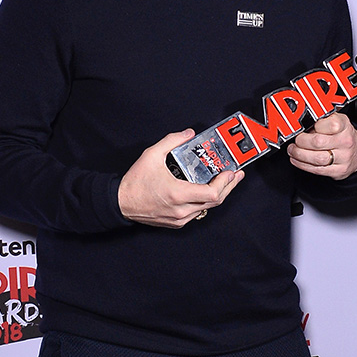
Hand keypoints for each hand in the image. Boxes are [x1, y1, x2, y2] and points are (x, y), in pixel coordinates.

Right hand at [118, 129, 243, 228]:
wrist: (119, 203)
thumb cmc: (135, 182)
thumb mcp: (152, 155)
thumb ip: (172, 141)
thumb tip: (188, 133)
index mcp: (178, 194)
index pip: (212, 193)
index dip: (225, 183)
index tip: (231, 172)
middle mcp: (181, 210)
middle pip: (215, 202)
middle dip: (229, 187)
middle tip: (236, 175)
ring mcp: (179, 218)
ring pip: (207, 208)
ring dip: (218, 195)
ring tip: (226, 182)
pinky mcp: (176, 223)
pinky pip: (197, 213)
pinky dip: (205, 202)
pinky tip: (208, 192)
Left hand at [286, 113, 356, 179]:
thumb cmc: (341, 134)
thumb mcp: (336, 120)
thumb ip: (321, 119)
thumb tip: (301, 123)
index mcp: (344, 125)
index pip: (330, 124)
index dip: (314, 125)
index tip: (305, 125)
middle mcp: (346, 141)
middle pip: (318, 142)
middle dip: (301, 141)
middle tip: (296, 140)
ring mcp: (343, 157)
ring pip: (317, 158)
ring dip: (299, 154)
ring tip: (293, 150)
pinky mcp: (339, 171)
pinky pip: (317, 170)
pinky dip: (303, 165)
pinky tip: (296, 160)